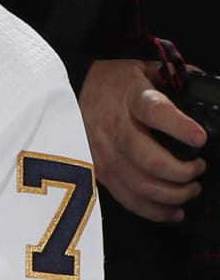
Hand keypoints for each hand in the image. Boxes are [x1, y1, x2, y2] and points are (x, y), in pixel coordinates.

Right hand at [80, 59, 206, 221]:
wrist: (72, 88)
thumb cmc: (115, 81)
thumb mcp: (147, 69)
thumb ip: (178, 81)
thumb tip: (207, 91)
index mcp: (131, 97)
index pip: (155, 112)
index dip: (179, 127)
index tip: (200, 138)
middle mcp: (114, 127)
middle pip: (150, 160)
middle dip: (183, 171)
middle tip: (199, 168)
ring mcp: (103, 153)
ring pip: (141, 185)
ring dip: (173, 194)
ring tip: (190, 188)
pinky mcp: (98, 171)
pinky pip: (127, 198)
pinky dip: (154, 210)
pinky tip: (174, 210)